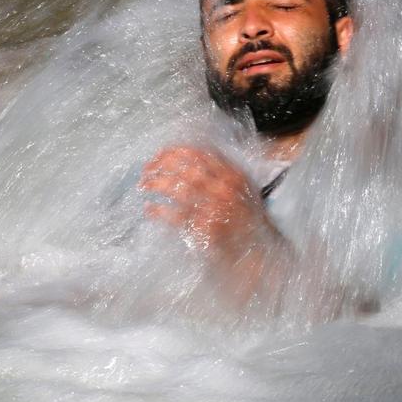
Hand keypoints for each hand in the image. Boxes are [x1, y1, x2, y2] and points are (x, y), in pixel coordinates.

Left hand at [138, 145, 280, 263]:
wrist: (258, 250)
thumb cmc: (248, 219)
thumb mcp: (242, 188)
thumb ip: (223, 171)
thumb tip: (192, 156)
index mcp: (232, 175)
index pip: (199, 154)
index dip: (175, 151)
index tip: (160, 154)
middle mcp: (224, 189)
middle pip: (185, 169)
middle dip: (161, 165)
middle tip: (146, 168)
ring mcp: (214, 209)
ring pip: (178, 189)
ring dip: (156, 184)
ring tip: (144, 185)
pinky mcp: (204, 229)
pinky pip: (175, 216)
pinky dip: (158, 211)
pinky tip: (149, 209)